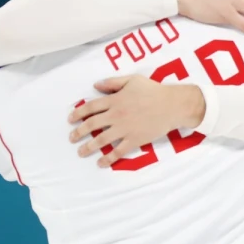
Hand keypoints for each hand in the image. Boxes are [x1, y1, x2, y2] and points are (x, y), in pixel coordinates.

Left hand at [69, 77, 205, 166]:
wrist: (173, 105)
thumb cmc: (155, 91)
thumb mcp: (133, 80)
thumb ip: (113, 82)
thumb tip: (95, 85)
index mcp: (114, 100)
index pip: (90, 107)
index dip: (78, 114)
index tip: (70, 120)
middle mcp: (116, 115)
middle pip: (92, 125)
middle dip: (79, 132)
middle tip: (72, 138)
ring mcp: (125, 128)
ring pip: (101, 140)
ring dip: (88, 147)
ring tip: (81, 152)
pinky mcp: (135, 139)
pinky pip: (118, 151)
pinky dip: (108, 159)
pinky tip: (101, 163)